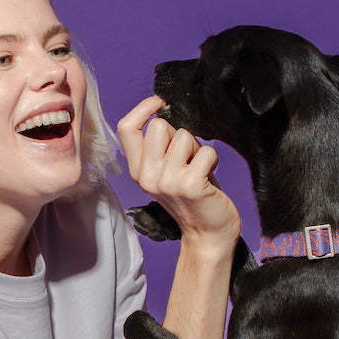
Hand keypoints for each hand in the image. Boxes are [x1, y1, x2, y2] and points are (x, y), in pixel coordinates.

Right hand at [117, 97, 240, 253]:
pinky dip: (212, 159)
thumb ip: (158, 148)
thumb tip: (164, 111)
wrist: (207, 234)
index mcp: (138, 171)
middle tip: (187, 158)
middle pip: (158, 126)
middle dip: (178, 135)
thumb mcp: (165, 172)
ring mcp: (167, 181)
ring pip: (183, 136)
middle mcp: (148, 176)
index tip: (160, 103)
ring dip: (197, 148)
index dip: (143, 108)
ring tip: (198, 169)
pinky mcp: (190, 185)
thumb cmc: (192, 198)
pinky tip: (209, 176)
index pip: (126, 128)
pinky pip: (205, 151)